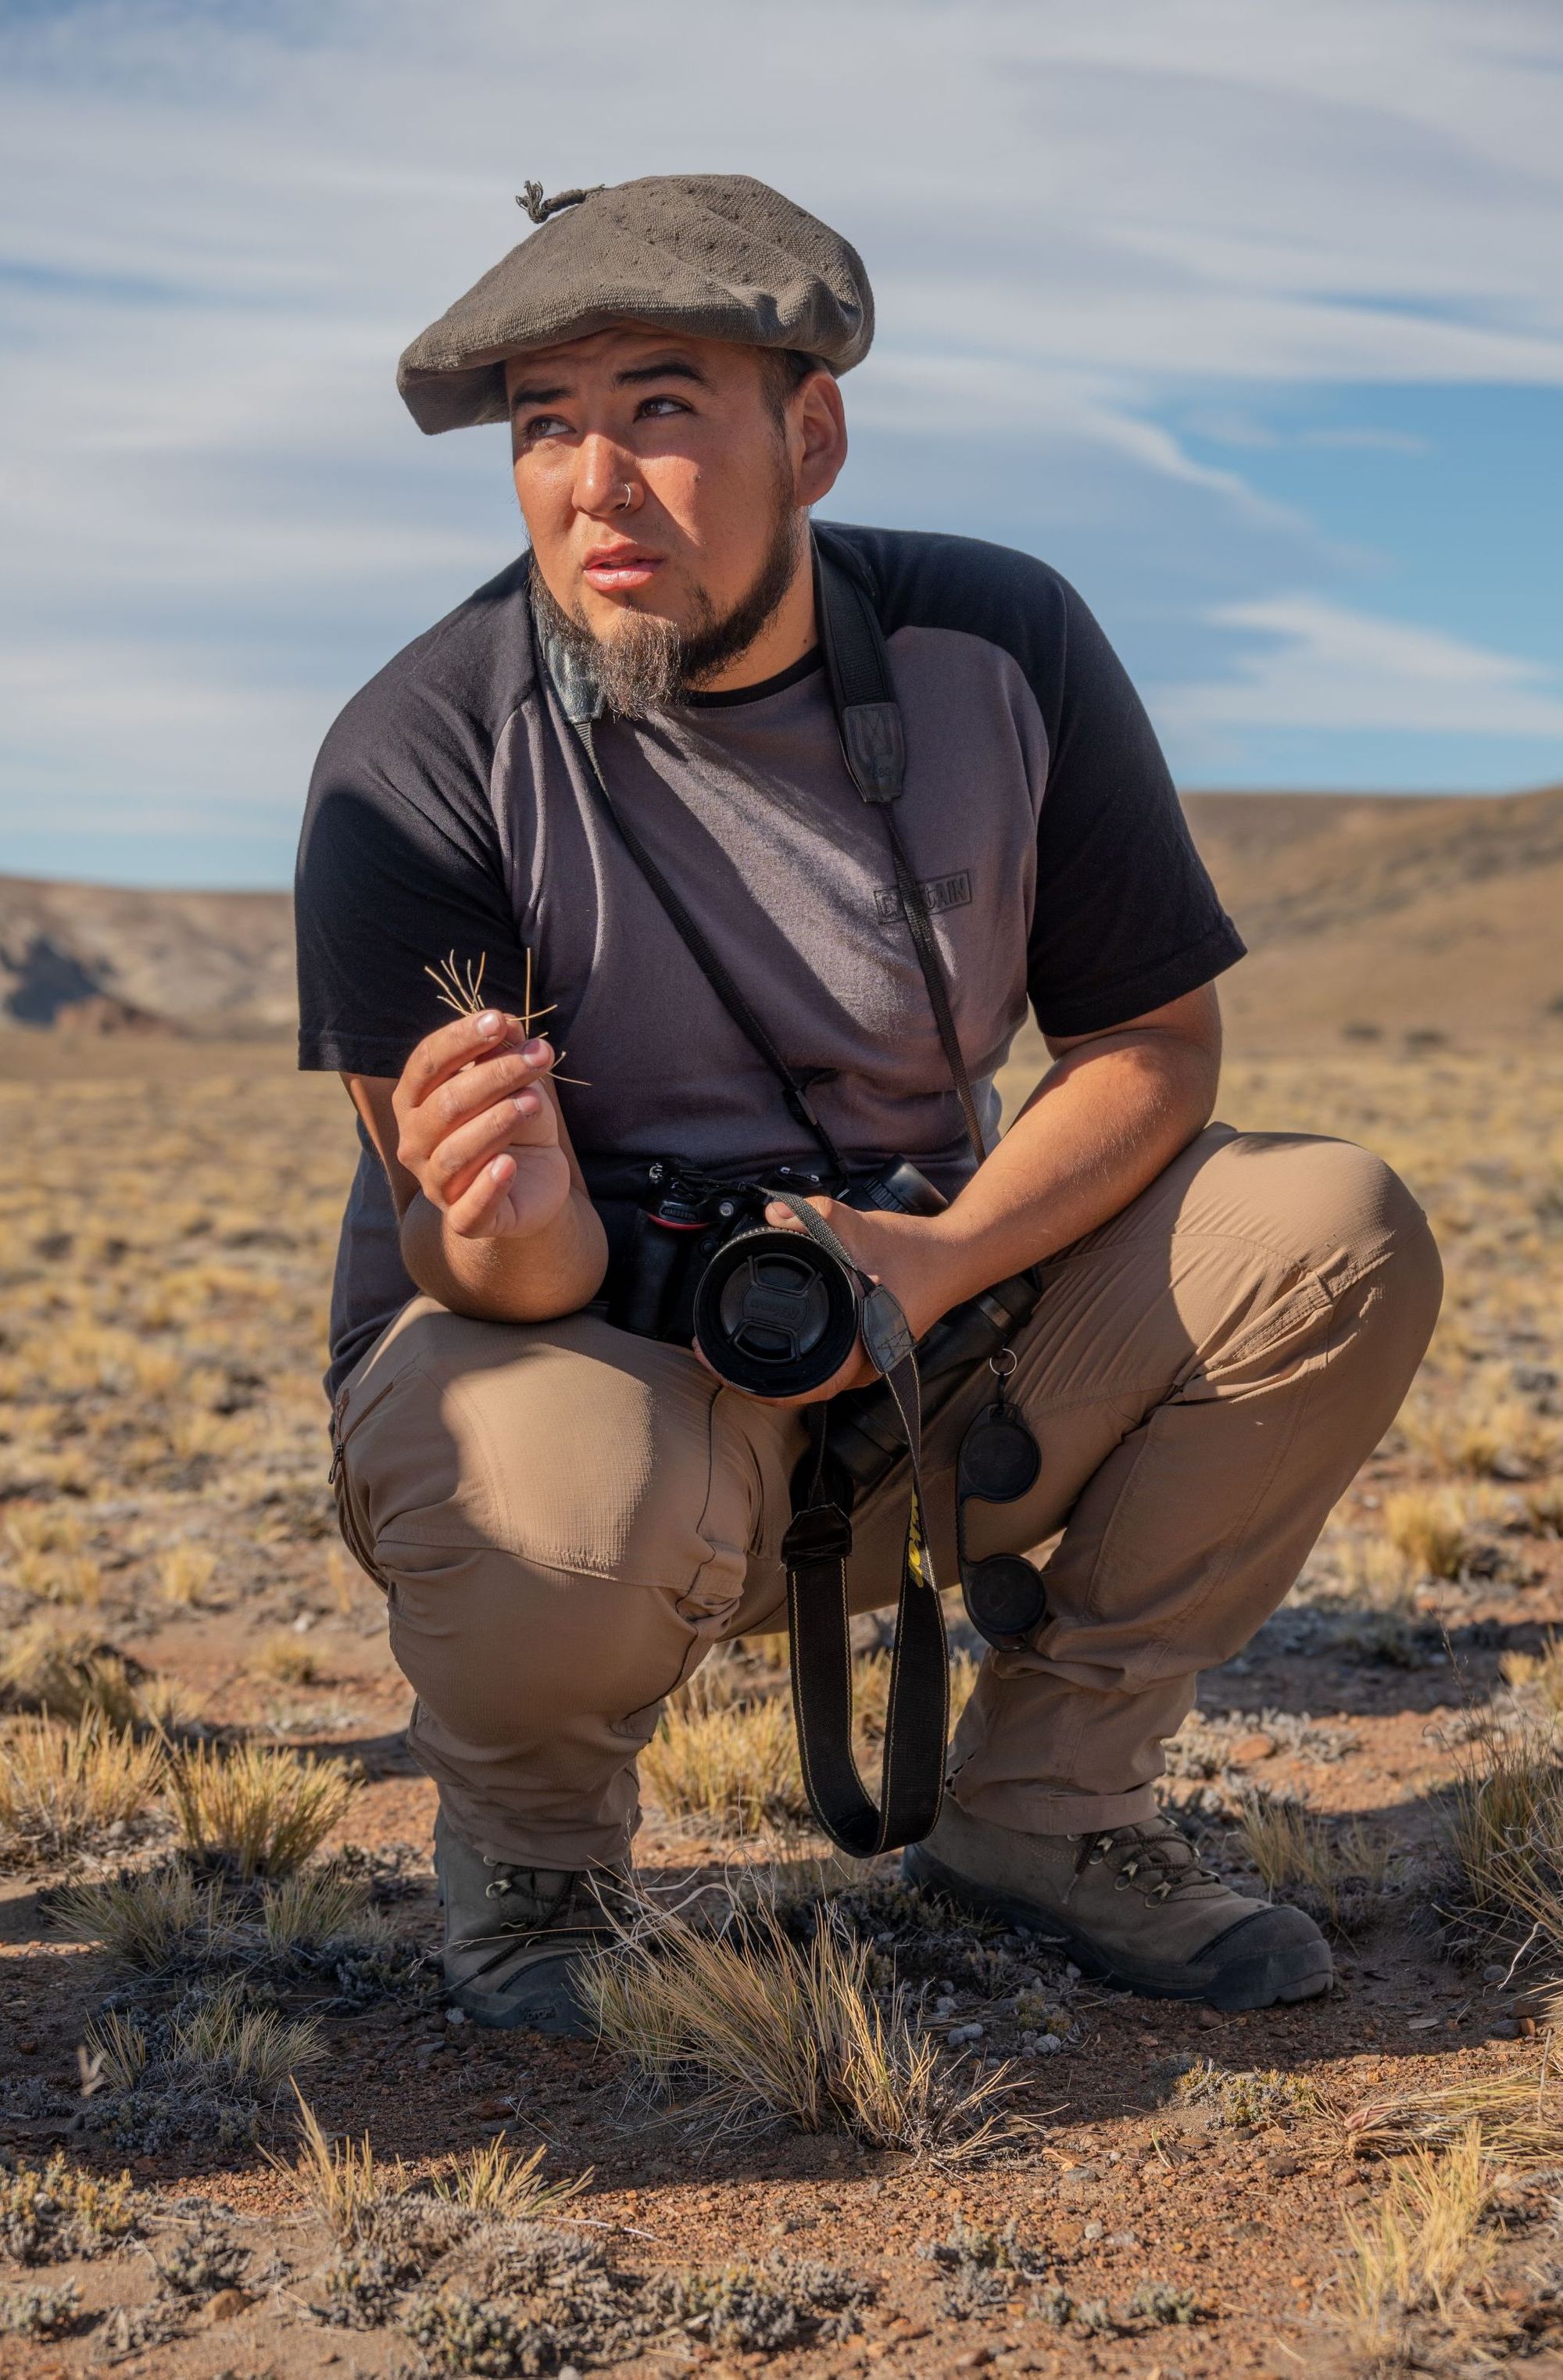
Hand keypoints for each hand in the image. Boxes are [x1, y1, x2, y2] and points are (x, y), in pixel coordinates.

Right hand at [392, 1008, 569, 1240]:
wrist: (534, 1183)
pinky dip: (488, 1186)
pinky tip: (509, 1165)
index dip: (460, 1039)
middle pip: (445, 1104)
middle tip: (538, 1057)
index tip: (498, 1021)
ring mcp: (435, 1183)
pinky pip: (468, 1209)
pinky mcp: (464, 1219)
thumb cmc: (513, 1123)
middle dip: (495, 1075)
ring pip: (456, 1152)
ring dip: (497, 1122)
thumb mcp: (515, 1082)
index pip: (426, 1063)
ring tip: (534, 1102)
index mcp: (415, 1101)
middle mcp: (414, 1142)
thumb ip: (503, 1052)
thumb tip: (505, 1023)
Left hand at [728, 1196, 970, 1406]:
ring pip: (808, 1375)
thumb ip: (813, 1216)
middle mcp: (863, 1367)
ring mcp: (865, 1359)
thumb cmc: (916, 1253)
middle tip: (710, 1352)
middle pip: (795, 1388)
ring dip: (771, 1367)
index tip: (715, 1361)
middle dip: (750, 1376)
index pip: (798, 1389)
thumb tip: (772, 1215)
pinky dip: (793, 1353)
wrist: (956, 1255)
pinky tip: (773, 1336)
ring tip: (731, 1348)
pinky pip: (821, 1359)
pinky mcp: (865, 1345)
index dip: (751, 1384)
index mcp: (860, 1354)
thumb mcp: (859, 1228)